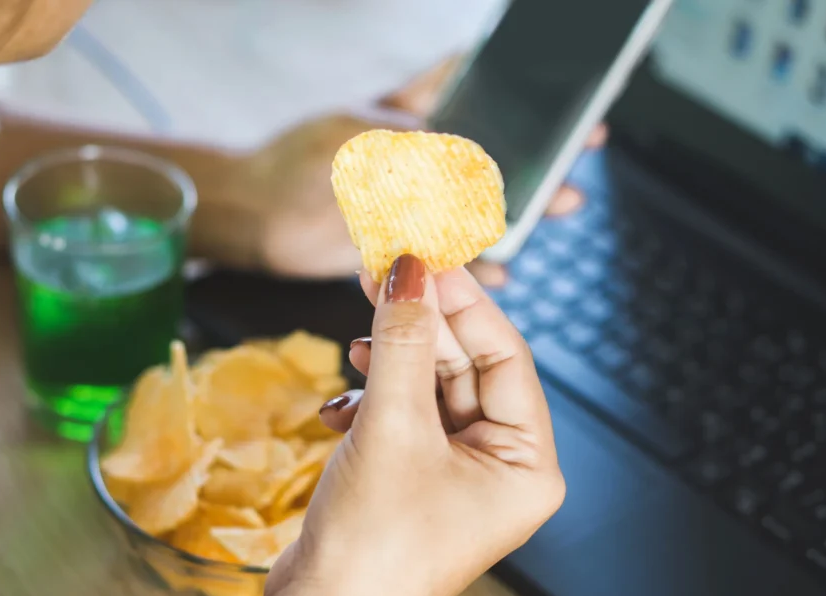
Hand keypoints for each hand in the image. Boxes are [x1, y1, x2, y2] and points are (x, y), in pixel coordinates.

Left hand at [236, 55, 606, 282]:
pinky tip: (500, 271)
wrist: (257, 216)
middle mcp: (414, 157)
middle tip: (568, 169)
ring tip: (553, 211)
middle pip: (484, 157)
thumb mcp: (366, 147)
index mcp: (406, 115)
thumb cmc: (300, 165)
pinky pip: (447, 254)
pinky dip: (473, 264)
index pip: (469, 94)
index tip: (557, 104)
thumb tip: (477, 170)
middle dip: (529, 163)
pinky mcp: (399, 244)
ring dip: (510, 214)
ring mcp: (409, 201)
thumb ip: (420, 157)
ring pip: (471, 207)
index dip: (512, 97)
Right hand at [243, 255, 564, 595]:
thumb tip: (410, 271)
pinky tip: (341, 406)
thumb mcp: (393, 426)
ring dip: (391, 364)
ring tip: (355, 346)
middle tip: (379, 278)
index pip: (506, 356)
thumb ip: (406, 341)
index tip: (424, 258)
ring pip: (429, 390)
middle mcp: (501, 469)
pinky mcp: (415, 480)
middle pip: (466, 368)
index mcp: (527, 464)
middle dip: (420, 327)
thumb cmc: (373, 547)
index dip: (465, 302)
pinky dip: (372, 403)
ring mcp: (457, 476)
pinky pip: (403, 419)